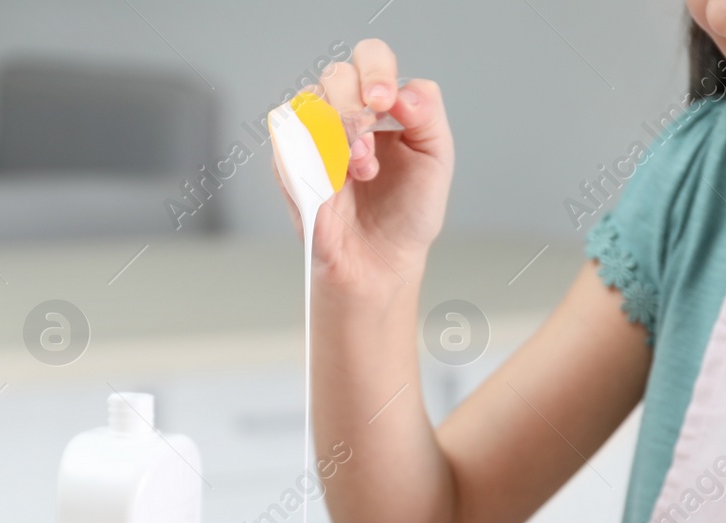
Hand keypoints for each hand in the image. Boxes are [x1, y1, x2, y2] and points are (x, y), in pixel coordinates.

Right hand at [273, 38, 453, 286]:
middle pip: (337, 74)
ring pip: (311, 103)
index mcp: (380, 105)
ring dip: (340, 134)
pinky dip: (317, 153)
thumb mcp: (436, 158)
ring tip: (362, 170)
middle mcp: (345, 114)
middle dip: (355, 103)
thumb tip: (404, 92)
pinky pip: (289, 137)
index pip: (371, 59)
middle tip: (371, 142)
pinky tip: (339, 180)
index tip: (386, 104)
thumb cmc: (408, 213)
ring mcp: (314, 137)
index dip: (376, 71)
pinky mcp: (290, 164)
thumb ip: (428, 115)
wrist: (383, 261)